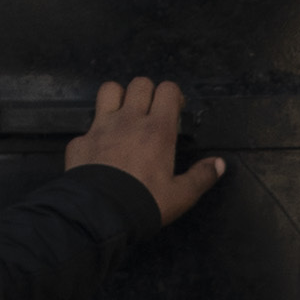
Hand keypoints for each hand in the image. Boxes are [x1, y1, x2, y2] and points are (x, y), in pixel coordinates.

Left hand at [63, 78, 224, 225]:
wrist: (99, 215)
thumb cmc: (144, 203)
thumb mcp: (181, 196)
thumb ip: (201, 177)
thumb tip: (219, 163)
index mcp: (157, 129)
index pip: (168, 89)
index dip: (173, 95)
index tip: (174, 110)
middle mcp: (129, 120)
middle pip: (139, 84)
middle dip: (148, 93)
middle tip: (150, 113)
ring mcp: (101, 126)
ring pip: (109, 90)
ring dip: (118, 98)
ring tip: (123, 116)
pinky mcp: (80, 141)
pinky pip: (88, 127)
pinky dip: (95, 134)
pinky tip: (98, 151)